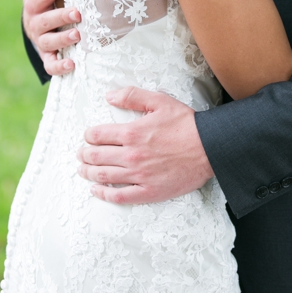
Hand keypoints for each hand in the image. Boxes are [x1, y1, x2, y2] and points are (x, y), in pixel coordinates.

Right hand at [22, 0, 80, 76]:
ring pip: (49, 42)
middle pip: (45, 21)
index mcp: (32, 4)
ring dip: (63, 39)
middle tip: (78, 13)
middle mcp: (35, 23)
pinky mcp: (47, 56)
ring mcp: (40, 41)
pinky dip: (59, 67)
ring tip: (78, 36)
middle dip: (61, 17)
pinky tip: (72, 64)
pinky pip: (50, 64)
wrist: (35, 25)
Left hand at [77, 87, 213, 203]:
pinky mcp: (149, 191)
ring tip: (82, 170)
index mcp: (132, 133)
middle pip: (96, 157)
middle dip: (83, 155)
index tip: (88, 137)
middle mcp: (131, 155)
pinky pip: (120, 196)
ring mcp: (139, 176)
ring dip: (88, 173)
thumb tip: (108, 96)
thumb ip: (131, 96)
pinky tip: (96, 191)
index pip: (97, 135)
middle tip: (80, 154)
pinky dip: (104, 194)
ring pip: (103, 177)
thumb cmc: (186, 124)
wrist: (211, 148)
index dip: (88, 136)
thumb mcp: (159, 101)